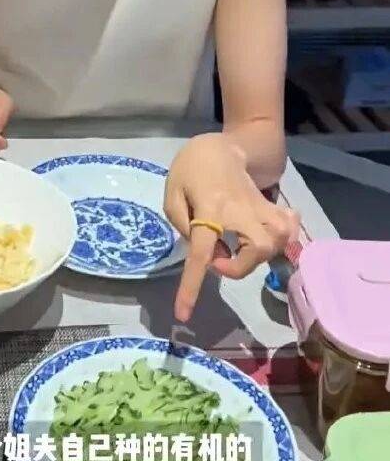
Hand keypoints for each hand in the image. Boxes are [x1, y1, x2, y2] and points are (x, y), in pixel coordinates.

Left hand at [164, 133, 298, 322]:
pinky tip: (264, 238)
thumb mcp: (172, 194)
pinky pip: (288, 228)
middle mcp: (240, 209)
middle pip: (258, 247)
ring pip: (278, 239)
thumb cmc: (190, 170)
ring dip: (258, 256)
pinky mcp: (271, 206)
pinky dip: (282, 240)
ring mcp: (260, 207)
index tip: (183, 314)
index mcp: (209, 208)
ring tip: (237, 249)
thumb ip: (183, 225)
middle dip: (240, 267)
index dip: (192, 286)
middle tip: (219, 259)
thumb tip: (207, 252)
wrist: (220, 146)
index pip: (201, 252)